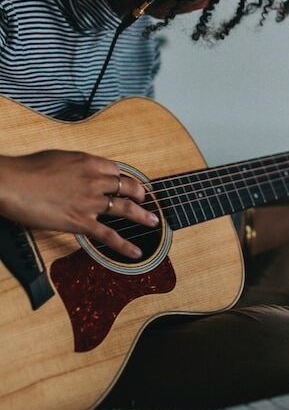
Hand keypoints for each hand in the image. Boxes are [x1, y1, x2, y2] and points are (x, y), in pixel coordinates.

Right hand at [0, 150, 158, 258]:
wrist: (12, 183)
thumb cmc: (27, 169)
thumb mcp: (58, 157)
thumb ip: (75, 165)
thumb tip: (79, 171)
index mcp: (89, 163)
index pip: (115, 170)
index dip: (121, 178)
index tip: (124, 182)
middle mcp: (95, 181)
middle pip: (127, 187)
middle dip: (139, 193)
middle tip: (145, 199)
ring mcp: (90, 202)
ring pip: (125, 208)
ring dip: (142, 215)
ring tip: (153, 221)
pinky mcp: (81, 221)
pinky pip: (109, 235)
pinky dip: (125, 245)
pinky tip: (136, 251)